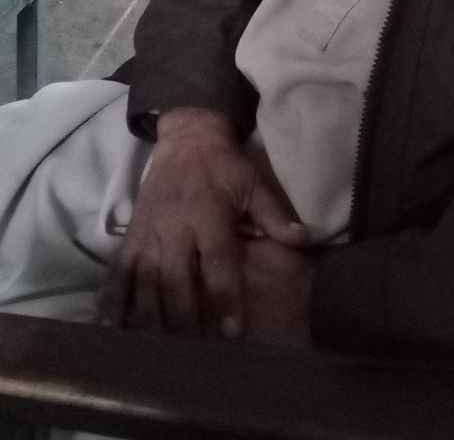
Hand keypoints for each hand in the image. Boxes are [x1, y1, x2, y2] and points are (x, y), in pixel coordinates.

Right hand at [102, 107, 308, 337]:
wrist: (186, 138)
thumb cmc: (224, 167)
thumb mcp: (253, 185)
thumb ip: (275, 216)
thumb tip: (304, 240)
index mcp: (209, 216)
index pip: (218, 263)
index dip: (225, 298)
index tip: (232, 332)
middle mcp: (175, 228)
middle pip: (177, 281)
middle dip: (186, 319)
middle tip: (195, 353)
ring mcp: (149, 233)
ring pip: (146, 283)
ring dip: (151, 318)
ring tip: (160, 351)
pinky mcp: (131, 236)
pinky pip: (118, 272)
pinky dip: (112, 301)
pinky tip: (111, 328)